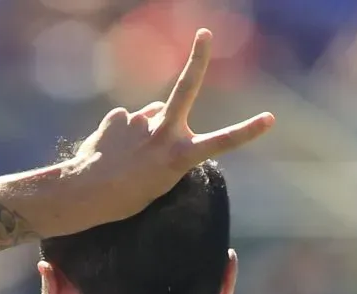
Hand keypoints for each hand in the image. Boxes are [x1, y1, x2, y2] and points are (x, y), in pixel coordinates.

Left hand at [67, 28, 274, 224]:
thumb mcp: (159, 181)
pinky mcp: (117, 117)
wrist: (87, 194)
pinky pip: (126, 122)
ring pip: (150, 116)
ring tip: (129, 155)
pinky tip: (112, 150)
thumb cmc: (127, 197)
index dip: (247, 131)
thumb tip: (157, 113)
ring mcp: (139, 121)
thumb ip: (166, 145)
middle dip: (198, 59)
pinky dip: (122, 133)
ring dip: (145, 129)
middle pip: (185, 88)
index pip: (221, 142)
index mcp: (179, 156)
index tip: (269, 118)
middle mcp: (163, 133)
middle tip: (204, 33)